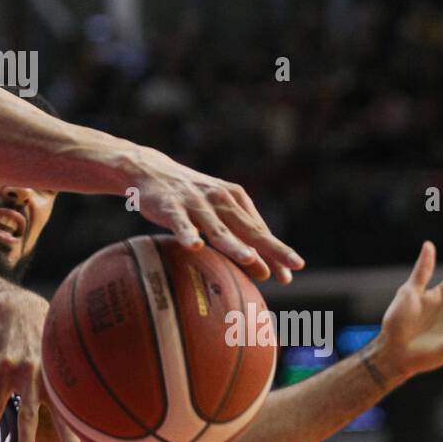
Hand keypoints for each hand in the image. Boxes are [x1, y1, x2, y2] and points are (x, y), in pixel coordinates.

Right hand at [0, 289, 85, 441]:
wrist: (13, 304)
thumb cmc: (41, 329)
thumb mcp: (62, 344)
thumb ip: (71, 367)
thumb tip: (92, 381)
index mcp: (65, 372)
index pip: (82, 405)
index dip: (92, 428)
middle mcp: (49, 374)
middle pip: (62, 414)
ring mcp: (24, 372)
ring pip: (26, 415)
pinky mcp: (2, 369)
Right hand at [134, 150, 303, 283]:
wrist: (148, 168)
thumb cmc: (188, 197)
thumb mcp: (216, 211)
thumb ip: (238, 237)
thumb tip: (265, 272)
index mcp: (235, 199)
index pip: (259, 230)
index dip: (277, 251)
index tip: (293, 271)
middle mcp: (220, 199)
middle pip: (249, 229)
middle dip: (272, 248)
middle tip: (294, 266)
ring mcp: (195, 203)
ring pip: (217, 228)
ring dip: (234, 244)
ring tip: (250, 259)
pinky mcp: (170, 206)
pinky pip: (180, 223)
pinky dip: (188, 234)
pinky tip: (194, 246)